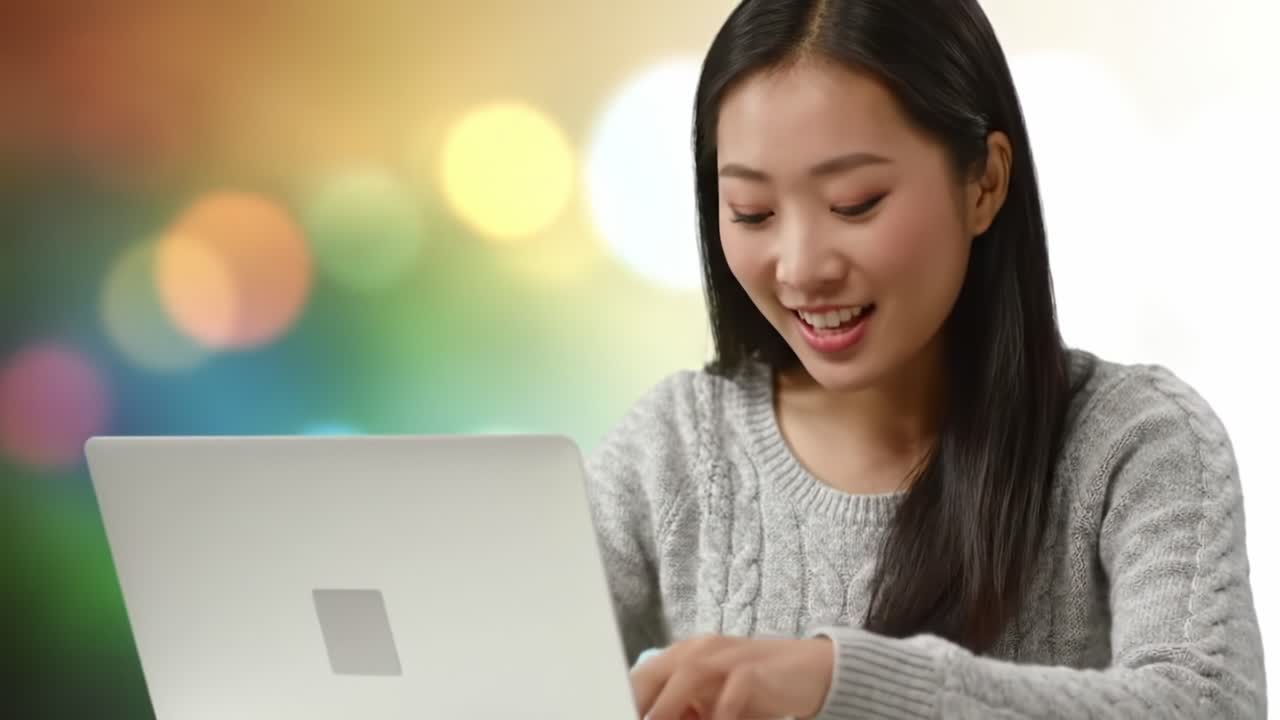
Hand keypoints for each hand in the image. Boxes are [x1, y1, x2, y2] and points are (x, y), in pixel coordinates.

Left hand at [629, 634, 833, 719]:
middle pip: (655, 672)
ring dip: (669, 706)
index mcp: (684, 657)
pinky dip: (721, 713)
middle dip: (638, 701)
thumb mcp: (713, 705)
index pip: (641, 678)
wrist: (811, 670)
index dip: (627, 700)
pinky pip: (733, 690)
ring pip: (688, 675)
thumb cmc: (755, 691)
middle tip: (626, 718)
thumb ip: (684, 712)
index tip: (615, 713)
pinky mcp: (755, 669)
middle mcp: (701, 651)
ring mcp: (728, 656)